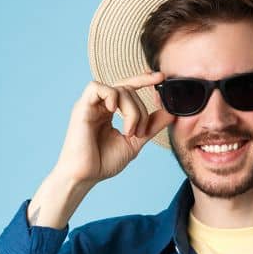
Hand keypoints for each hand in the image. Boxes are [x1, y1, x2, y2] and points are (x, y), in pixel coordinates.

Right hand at [54, 71, 175, 183]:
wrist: (85, 176)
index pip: (128, 88)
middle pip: (128, 90)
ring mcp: (90, 105)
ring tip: (129, 132)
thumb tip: (171, 112)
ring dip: (131, 110)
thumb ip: (152, 126)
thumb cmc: (104, 161)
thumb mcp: (136, 141)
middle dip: (141, 111)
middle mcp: (100, 106)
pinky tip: (114, 111)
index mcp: (109, 112)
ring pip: (118, 89)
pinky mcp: (81, 108)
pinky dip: (111, 96)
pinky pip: (96, 87)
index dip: (144, 80)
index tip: (161, 77)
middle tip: (139, 133)